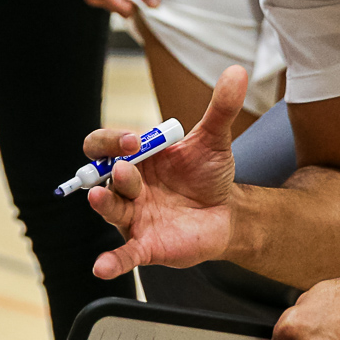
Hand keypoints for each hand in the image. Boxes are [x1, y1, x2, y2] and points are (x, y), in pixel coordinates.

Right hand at [84, 65, 247, 277]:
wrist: (227, 212)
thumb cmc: (209, 174)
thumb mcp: (215, 139)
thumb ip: (221, 107)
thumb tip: (238, 71)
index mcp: (136, 157)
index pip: (106, 144)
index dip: (113, 140)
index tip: (135, 140)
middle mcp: (128, 186)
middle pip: (104, 174)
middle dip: (113, 169)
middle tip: (127, 166)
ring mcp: (134, 216)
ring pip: (111, 209)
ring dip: (105, 203)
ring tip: (101, 197)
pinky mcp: (146, 244)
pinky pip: (124, 254)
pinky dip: (111, 262)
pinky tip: (101, 268)